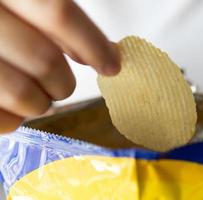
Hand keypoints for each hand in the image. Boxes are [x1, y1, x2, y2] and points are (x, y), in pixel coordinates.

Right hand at [0, 0, 119, 132]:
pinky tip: (14, 108)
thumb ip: (53, 16)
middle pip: (44, 61)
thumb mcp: (19, 1)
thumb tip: (106, 51)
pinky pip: (0, 121)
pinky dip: (15, 120)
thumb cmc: (0, 13)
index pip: (57, 13)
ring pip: (24, 96)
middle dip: (64, 83)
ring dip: (41, 103)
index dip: (92, 44)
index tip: (112, 65)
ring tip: (37, 97)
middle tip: (62, 85)